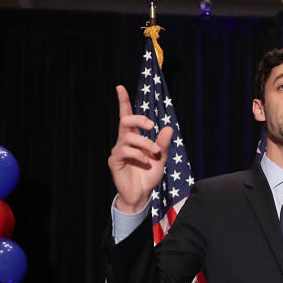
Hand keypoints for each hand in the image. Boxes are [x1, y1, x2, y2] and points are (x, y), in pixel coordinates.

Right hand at [107, 85, 173, 213]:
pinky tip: (146, 162)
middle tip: (151, 125)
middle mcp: (124, 141)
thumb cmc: (149, 175)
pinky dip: (138, 155)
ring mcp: (118, 150)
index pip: (126, 116)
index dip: (123, 101)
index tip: (120, 87)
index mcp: (134, 137)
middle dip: (139, 118)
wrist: (141, 194)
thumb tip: (168, 128)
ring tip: (155, 154)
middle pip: (126, 120)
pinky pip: (125, 151)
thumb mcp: (161, 158)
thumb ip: (163, 144)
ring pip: (129, 137)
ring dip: (145, 143)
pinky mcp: (115, 160)